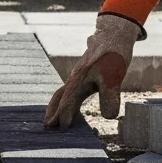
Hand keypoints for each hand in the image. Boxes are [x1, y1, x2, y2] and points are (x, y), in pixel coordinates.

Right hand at [45, 12, 140, 128]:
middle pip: (59, 97)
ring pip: (63, 93)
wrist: (113, 36)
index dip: (64, 114)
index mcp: (78, 80)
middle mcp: (75, 79)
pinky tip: (71, 104)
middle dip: (53, 111)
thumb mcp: (114, 78)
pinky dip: (66, 99)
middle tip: (48, 126)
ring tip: (54, 118)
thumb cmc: (112, 56)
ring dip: (57, 106)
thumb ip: (110, 97)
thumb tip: (108, 117)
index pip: (68, 101)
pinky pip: (70, 89)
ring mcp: (78, 76)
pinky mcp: (84, 74)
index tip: (60, 126)